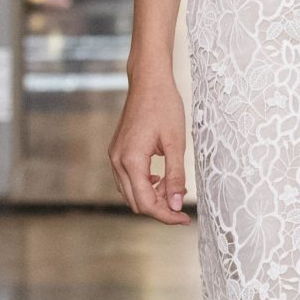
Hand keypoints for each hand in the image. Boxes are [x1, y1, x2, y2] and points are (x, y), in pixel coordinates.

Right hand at [108, 71, 189, 222]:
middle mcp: (118, 161)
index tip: (184, 218)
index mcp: (131, 160)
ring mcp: (115, 156)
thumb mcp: (176, 143)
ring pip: (130, 192)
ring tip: (174, 190)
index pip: (146, 202)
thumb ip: (175, 176)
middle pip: (136, 202)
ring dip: (151, 198)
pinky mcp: (117, 151)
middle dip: (159, 209)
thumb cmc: (164, 106)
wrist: (149, 81)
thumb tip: (176, 204)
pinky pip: (127, 179)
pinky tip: (161, 179)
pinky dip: (144, 186)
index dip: (166, 215)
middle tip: (182, 207)